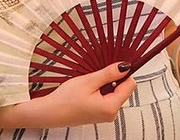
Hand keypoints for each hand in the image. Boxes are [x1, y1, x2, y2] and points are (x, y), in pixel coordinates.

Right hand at [0, 62, 135, 128]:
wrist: (49, 113)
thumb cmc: (65, 100)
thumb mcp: (89, 81)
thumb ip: (108, 73)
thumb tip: (125, 66)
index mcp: (111, 107)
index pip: (130, 85)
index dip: (123, 73)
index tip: (115, 65)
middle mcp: (111, 114)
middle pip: (123, 89)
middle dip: (113, 79)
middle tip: (96, 75)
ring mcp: (105, 115)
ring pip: (114, 92)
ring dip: (105, 84)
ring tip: (90, 84)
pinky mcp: (99, 114)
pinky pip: (106, 98)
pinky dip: (100, 91)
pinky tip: (88, 90)